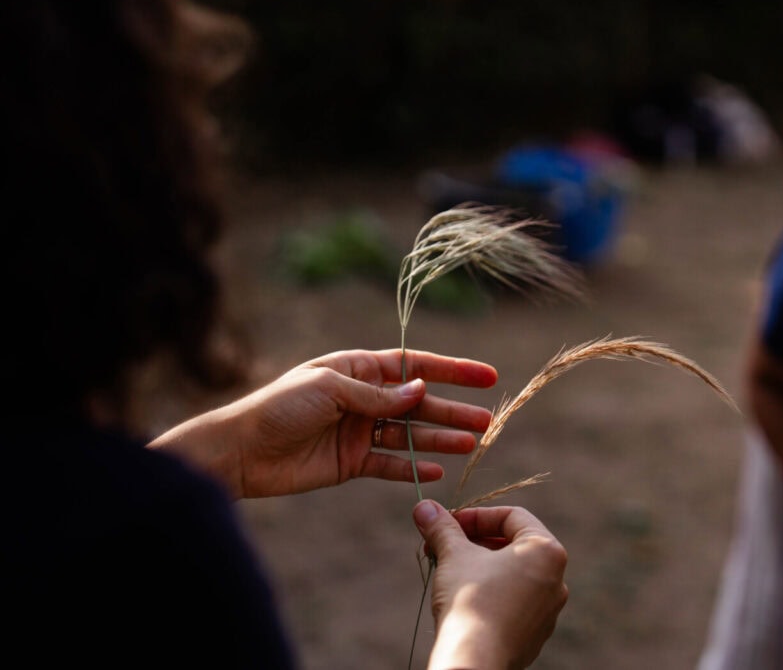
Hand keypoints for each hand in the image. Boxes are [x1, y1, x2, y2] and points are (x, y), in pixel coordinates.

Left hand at [149, 349, 497, 498]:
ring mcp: (359, 431)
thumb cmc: (279, 407)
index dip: (451, 369)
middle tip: (486, 420)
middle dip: (453, 409)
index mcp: (358, 369)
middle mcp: (364, 398)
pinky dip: (414, 468)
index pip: (414, 366)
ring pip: (410, 434)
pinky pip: (391, 464)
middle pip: (419, 402)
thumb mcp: (330, 389)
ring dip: (440, 438)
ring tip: (472, 443)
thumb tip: (419, 390)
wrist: (242, 451)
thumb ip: (377, 395)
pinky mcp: (351, 462)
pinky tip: (439, 470)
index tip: (485, 375)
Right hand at [413, 500, 568, 669]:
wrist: (474, 661)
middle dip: (475, 541)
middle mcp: (557, 579)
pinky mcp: (535, 633)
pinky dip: (492, 592)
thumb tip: (424, 507)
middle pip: (514, 545)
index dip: (476, 515)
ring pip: (513, 574)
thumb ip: (442, 527)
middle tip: (443, 545)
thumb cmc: (470, 601)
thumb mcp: (453, 555)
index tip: (449, 523)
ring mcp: (548, 609)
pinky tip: (463, 599)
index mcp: (546, 551)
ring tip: (449, 570)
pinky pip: (514, 601)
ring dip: (481, 566)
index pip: (512, 516)